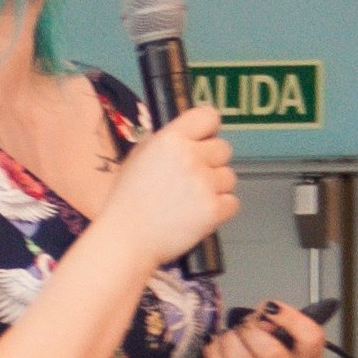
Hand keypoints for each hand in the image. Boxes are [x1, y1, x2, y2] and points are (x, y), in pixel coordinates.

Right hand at [101, 106, 238, 271]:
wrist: (125, 240)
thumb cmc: (127, 201)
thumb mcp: (139, 158)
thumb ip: (167, 143)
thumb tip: (192, 136)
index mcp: (170, 139)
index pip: (208, 116)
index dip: (207, 130)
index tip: (201, 142)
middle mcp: (190, 157)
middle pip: (224, 148)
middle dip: (211, 163)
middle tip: (190, 180)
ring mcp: (204, 184)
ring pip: (229, 177)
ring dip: (215, 188)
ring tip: (190, 202)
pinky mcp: (214, 210)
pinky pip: (232, 202)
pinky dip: (219, 210)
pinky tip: (197, 215)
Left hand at [196, 301, 323, 357]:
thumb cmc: (263, 352)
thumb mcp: (274, 333)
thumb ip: (270, 321)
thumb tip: (258, 317)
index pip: (311, 338)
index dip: (291, 318)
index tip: (270, 307)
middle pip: (273, 355)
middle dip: (251, 333)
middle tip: (242, 326)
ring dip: (230, 345)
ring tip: (226, 336)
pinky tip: (214, 348)